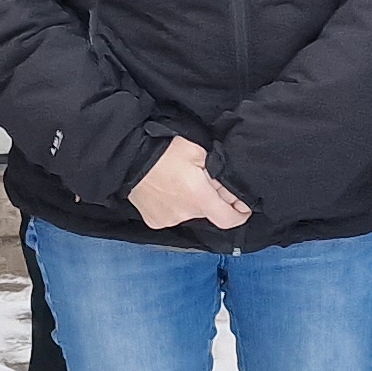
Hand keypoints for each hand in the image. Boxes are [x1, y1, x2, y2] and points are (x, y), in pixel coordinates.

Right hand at [129, 136, 250, 231]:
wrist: (127, 156)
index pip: (230, 219)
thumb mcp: (198, 151)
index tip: (243, 206)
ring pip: (191, 213)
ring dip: (192, 201)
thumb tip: (228, 187)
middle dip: (213, 198)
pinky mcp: (155, 221)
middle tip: (205, 178)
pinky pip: (173, 215)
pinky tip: (167, 190)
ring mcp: (168, 220)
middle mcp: (185, 214)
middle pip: (210, 213)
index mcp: (199, 198)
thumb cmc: (163, 149)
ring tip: (181, 181)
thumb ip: (218, 171)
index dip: (241, 214)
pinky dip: (175, 205)